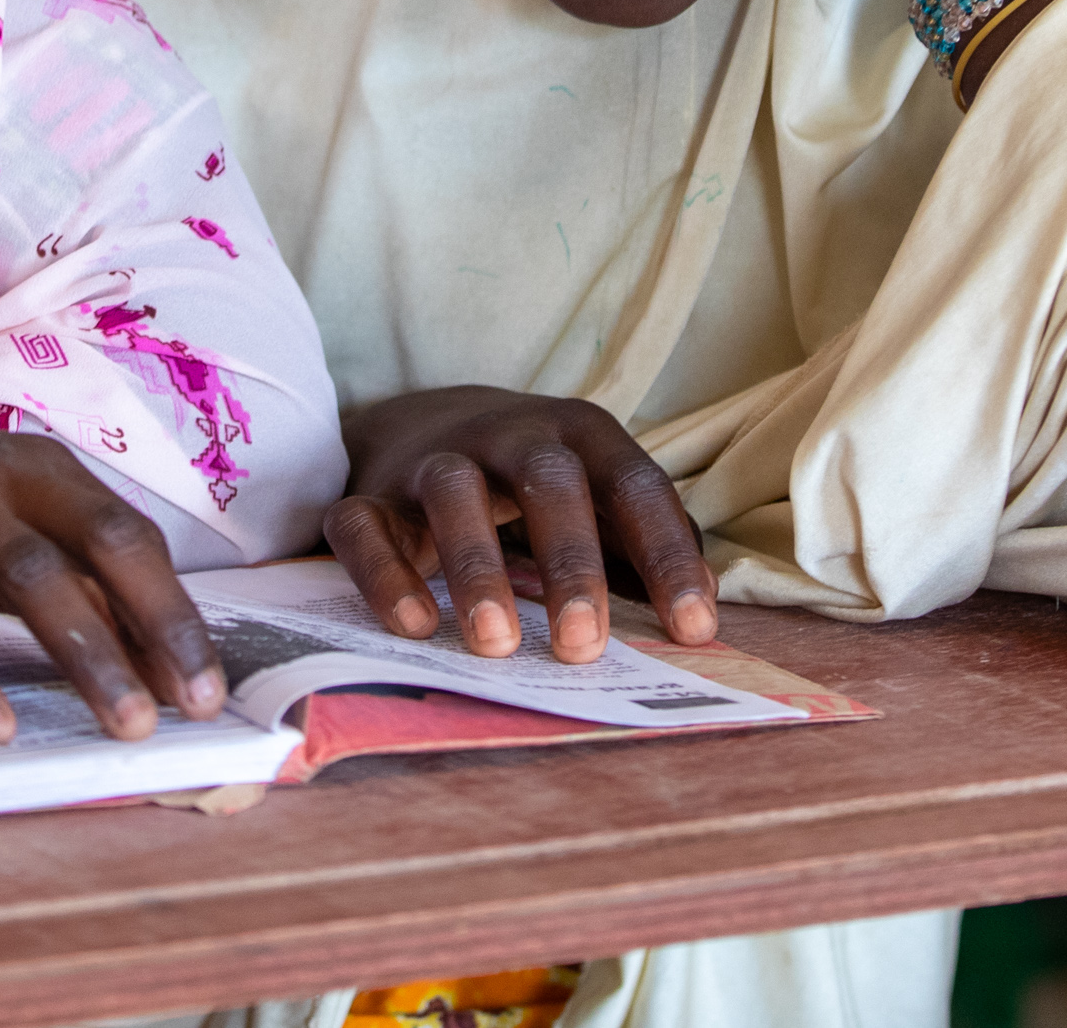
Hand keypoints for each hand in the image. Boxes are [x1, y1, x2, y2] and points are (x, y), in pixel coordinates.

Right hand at [0, 410, 221, 743]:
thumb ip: (53, 577)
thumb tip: (136, 653)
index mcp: (38, 466)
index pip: (130, 536)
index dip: (176, 609)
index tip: (210, 684)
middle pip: (103, 542)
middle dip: (159, 624)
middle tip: (196, 703)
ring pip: (32, 576)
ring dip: (89, 654)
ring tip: (125, 723)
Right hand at [326, 386, 717, 662]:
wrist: (425, 421)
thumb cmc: (535, 479)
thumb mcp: (598, 492)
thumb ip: (645, 546)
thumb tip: (701, 614)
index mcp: (580, 434)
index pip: (635, 485)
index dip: (666, 556)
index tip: (693, 630)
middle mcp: (510, 433)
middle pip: (548, 481)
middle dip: (570, 563)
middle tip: (583, 645)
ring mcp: (435, 457)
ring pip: (453, 492)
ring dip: (476, 567)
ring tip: (496, 643)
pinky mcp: (369, 493)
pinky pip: (365, 526)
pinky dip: (386, 575)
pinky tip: (416, 626)